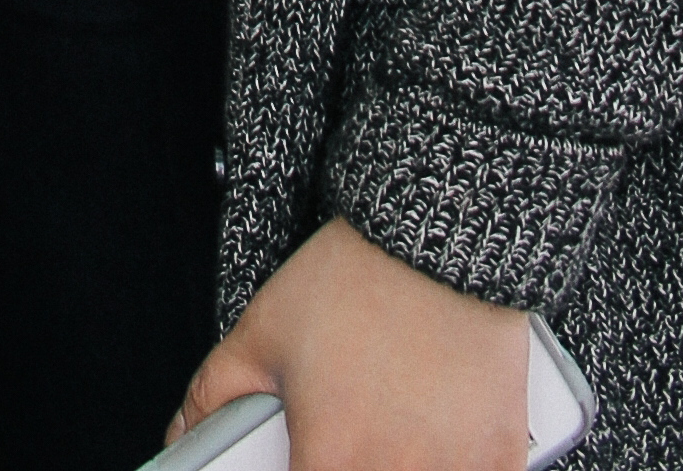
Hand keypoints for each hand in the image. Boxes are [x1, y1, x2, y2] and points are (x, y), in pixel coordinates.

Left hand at [175, 220, 527, 470]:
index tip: (300, 460)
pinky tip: (433, 446)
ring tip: (382, 438)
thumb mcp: (261, 332)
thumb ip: (213, 396)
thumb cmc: (352, 280)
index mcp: (331, 463)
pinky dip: (454, 470)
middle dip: (343, 467)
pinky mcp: (501, 458)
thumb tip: (182, 437)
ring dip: (395, 469)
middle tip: (339, 446)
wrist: (434, 235)